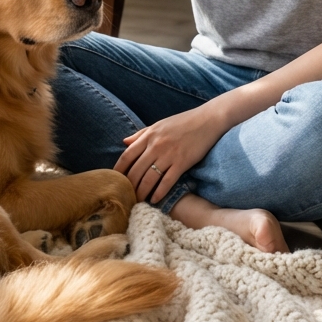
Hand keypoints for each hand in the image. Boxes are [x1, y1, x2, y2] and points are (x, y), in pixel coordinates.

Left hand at [114, 103, 229, 205]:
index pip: (127, 155)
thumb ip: (141, 134)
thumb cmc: (183, 122)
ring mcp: (169, 155)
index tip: (114, 180)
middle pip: (136, 170)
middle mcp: (156, 146)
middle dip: (129, 185)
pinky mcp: (182, 163)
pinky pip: (167, 181)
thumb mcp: (159, 124)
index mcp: (149, 136)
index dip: (119, 170)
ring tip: (138, 201)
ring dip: (142, 192)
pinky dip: (159, 192)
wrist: (207, 120)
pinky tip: (154, 200)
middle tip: (126, 195)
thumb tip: (124, 142)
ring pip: (149, 178)